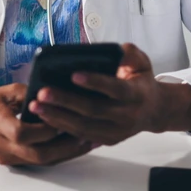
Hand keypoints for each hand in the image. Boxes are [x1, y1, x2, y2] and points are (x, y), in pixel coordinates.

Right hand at [0, 84, 94, 166]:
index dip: (47, 129)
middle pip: (38, 155)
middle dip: (66, 148)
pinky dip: (57, 155)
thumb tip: (55, 96)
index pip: (24, 134)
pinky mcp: (13, 162)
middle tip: (86, 137)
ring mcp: (7, 157)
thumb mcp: (6, 91)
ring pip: (42, 162)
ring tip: (86, 143)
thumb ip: (30, 94)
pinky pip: (39, 162)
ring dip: (66, 154)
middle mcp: (2, 145)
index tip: (65, 119)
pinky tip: (71, 147)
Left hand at [28, 43, 190, 145]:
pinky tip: (44, 117)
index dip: (95, 82)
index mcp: (136, 94)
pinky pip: (81, 136)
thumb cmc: (141, 82)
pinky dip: (62, 128)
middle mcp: (127, 116)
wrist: (154, 110)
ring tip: (36, 105)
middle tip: (43, 92)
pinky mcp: (107, 140)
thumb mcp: (141, 62)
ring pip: (84, 127)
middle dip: (66, 101)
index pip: (115, 89)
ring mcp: (117, 131)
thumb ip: (128, 53)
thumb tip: (114, 49)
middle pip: (93, 110)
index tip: (74, 74)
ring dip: (57, 117)